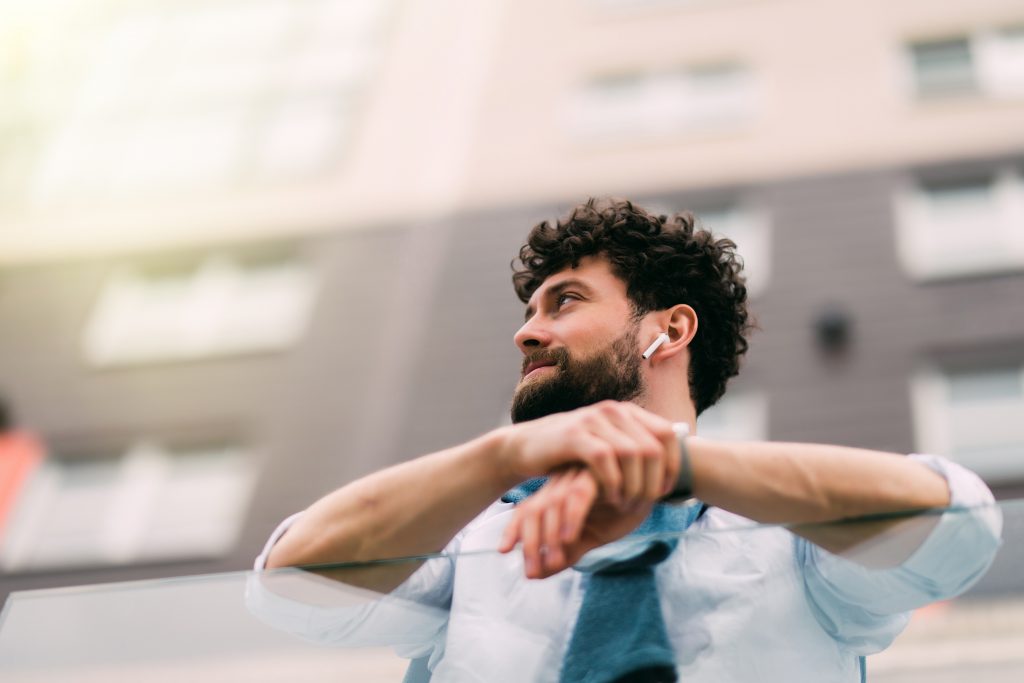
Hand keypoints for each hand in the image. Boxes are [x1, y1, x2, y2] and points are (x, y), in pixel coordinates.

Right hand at [497, 401, 680, 506]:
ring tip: (626, 504)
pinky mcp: (575, 434)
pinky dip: (612, 482)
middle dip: (653, 482)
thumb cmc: (572, 455)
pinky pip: (605, 459)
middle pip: (653, 448)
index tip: (663, 492)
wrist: (527, 447)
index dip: (672, 466)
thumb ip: (636, 451)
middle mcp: (614, 411)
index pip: (668, 435)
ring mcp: (594, 420)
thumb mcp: (608, 447)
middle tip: (643, 504)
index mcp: (627, 412)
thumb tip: (673, 466)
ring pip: (632, 454)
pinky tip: (609, 497)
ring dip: (634, 485)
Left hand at [497, 467, 653, 578]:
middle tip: (533, 571)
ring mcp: (579, 477)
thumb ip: (567, 552)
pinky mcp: (599, 472)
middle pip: (535, 509)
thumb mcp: (591, 536)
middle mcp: (563, 484)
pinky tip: (572, 535)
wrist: (653, 483)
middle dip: (531, 542)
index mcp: (557, 496)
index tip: (504, 552)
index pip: (527, 511)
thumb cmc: (620, 508)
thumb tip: (536, 575)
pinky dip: (573, 515)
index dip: (514, 530)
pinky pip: (580, 492)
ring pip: (554, 503)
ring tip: (554, 561)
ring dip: (551, 535)